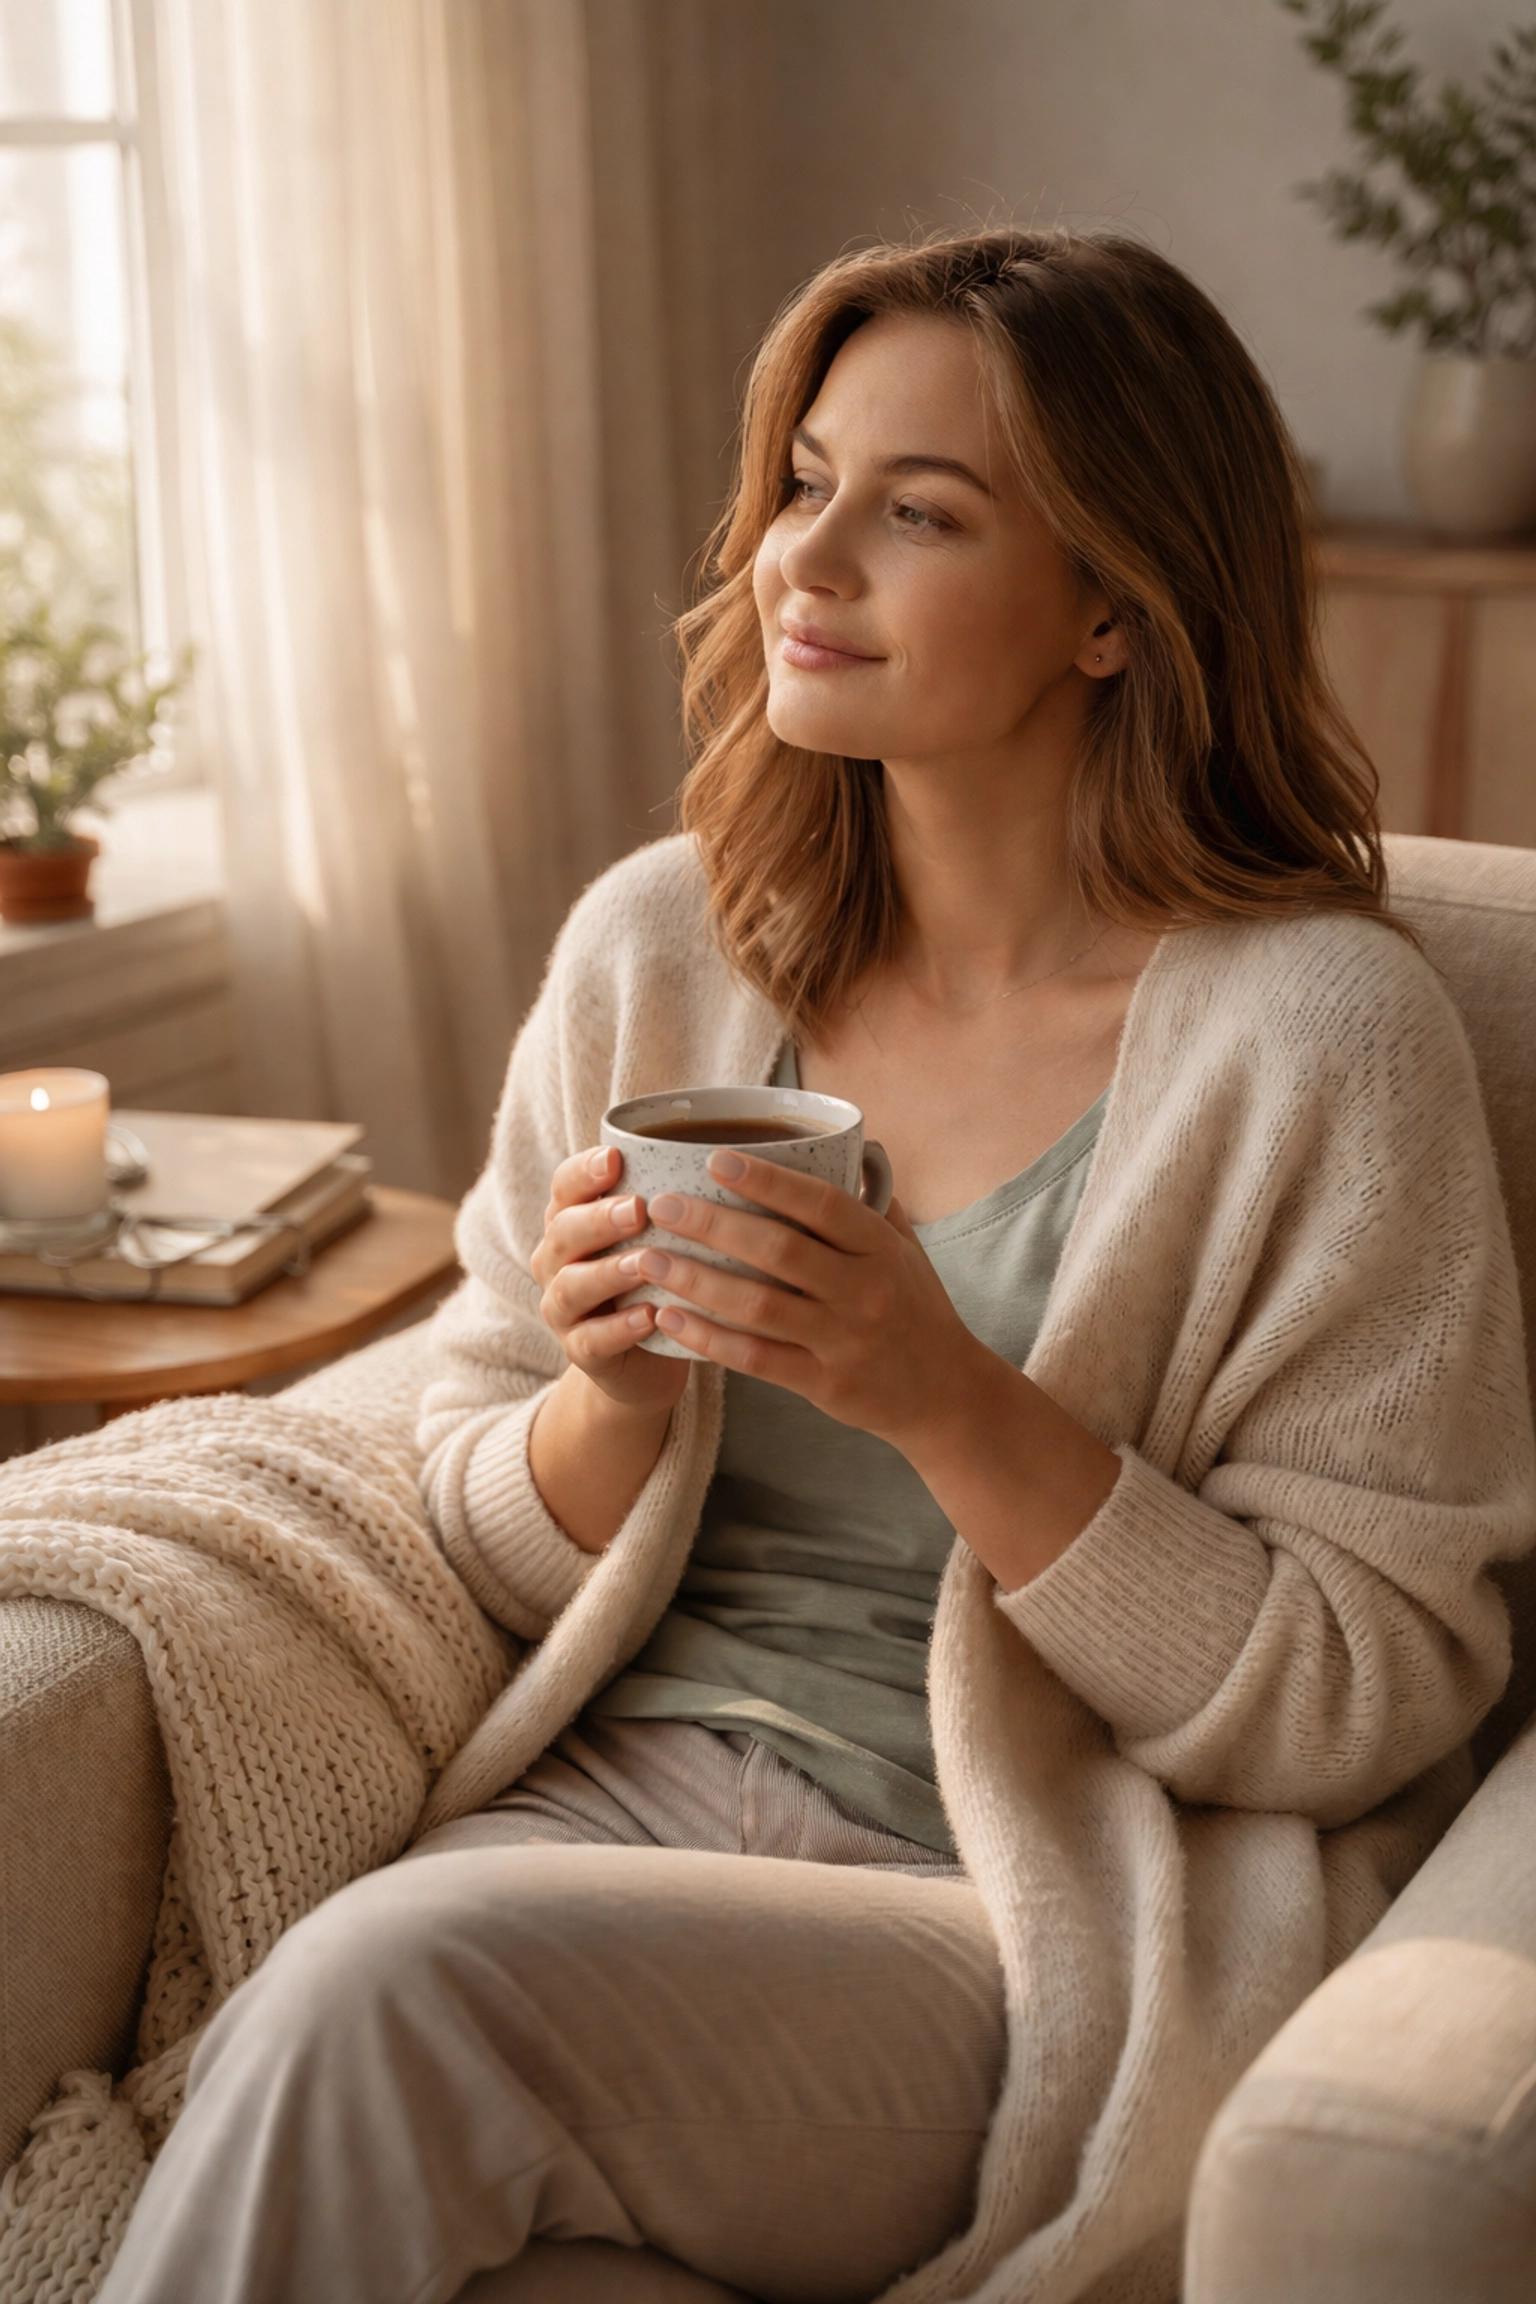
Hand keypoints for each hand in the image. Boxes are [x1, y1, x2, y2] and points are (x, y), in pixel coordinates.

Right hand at [530, 1146, 689, 1418]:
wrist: (645, 1359)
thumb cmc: (659, 1281)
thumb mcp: (662, 1235)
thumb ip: (675, 1201)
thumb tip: (735, 1154)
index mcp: (572, 1220)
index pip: (564, 1185)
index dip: (585, 1171)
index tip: (616, 1157)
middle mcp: (558, 1260)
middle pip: (564, 1231)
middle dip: (599, 1219)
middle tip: (638, 1209)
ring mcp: (564, 1308)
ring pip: (572, 1286)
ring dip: (608, 1273)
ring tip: (644, 1264)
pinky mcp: (581, 1352)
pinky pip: (592, 1340)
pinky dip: (619, 1329)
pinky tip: (649, 1317)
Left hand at [630, 1149, 1121, 1588]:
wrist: (944, 1394)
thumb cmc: (915, 1308)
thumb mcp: (904, 1248)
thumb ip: (867, 1202)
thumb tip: (835, 1144)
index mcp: (881, 1248)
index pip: (822, 1204)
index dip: (768, 1180)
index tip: (715, 1158)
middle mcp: (864, 1291)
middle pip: (778, 1251)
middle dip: (713, 1225)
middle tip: (661, 1206)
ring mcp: (843, 1340)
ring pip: (758, 1306)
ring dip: (696, 1280)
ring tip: (647, 1259)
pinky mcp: (824, 1384)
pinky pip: (756, 1359)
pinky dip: (708, 1338)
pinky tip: (669, 1317)